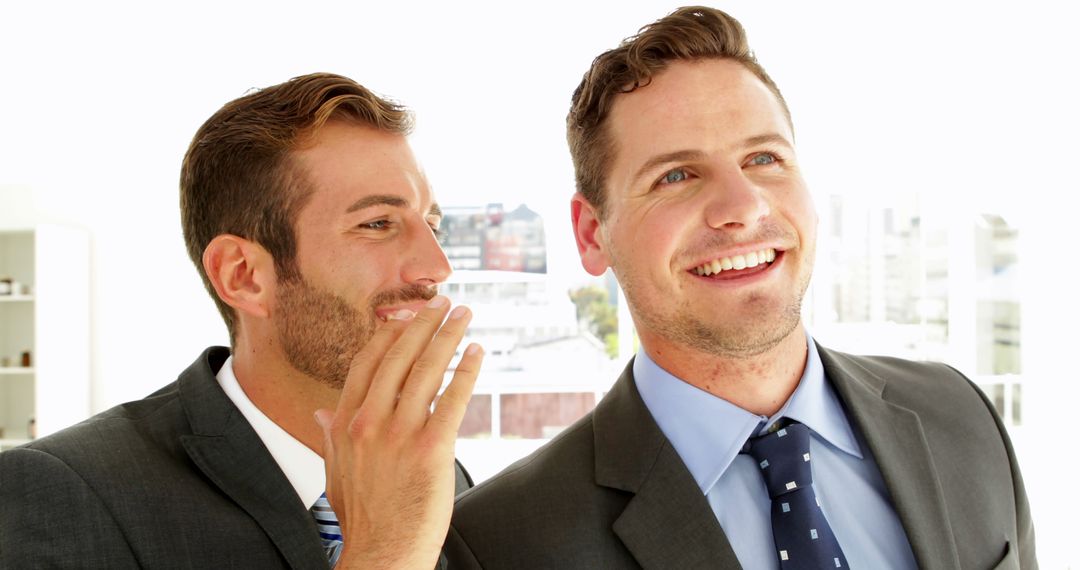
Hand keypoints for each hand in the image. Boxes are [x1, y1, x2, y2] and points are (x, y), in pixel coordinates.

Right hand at [314, 295, 482, 568]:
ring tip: (463, 315)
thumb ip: (329, 435)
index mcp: (346, 422)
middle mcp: (369, 421)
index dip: (390, 334)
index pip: (368, 363)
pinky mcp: (431, 447)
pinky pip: (452, 397)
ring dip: (448, 336)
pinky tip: (476, 353)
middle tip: (443, 303)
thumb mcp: (334, 471)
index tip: (406, 315)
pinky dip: (466, 370)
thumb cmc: (363, 516)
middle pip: (399, 356)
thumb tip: (321, 413)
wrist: (381, 553)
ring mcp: (399, 433)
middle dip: (423, 324)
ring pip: (427, 370)